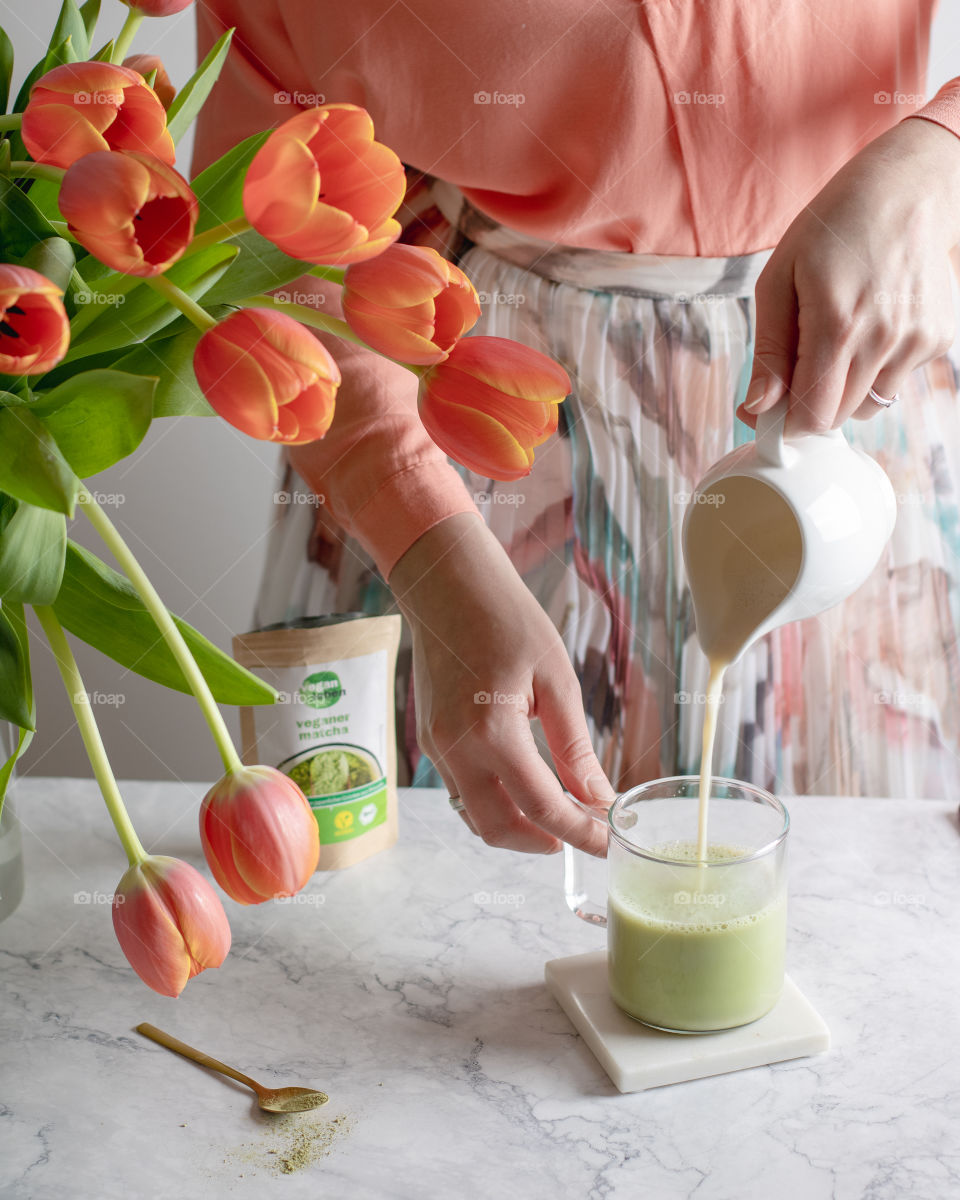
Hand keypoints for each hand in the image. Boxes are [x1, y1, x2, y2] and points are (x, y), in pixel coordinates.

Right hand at [389, 513, 613, 855]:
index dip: (580, 833)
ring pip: (475, 816)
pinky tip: (523, 789)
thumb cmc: (504, 618)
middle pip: (499, 828)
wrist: (447, 585)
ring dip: (516, 827)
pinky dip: (493, 804)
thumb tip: (598, 797)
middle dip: (543, 844)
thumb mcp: (555, 679)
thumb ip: (574, 746)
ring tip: (557, 815)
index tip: (608, 842)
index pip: (542, 807)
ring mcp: (436, 747)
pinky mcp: (430, 740)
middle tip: (582, 835)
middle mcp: (455, 749)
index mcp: (491, 732)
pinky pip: (461, 791)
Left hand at [740, 117, 959, 433]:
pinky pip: (896, 380)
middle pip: (838, 417)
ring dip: (843, 389)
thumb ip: (769, 351)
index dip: (783, 425)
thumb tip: (759, 407)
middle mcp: (884, 339)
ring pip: (869, 405)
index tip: (766, 412)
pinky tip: (871, 324)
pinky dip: (876, 368)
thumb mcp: (780, 279)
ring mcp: (917, 340)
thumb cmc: (833, 228)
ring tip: (836, 339)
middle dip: (808, 404)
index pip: (812, 417)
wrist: (908, 188)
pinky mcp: (938, 338)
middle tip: (795, 367)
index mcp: (838, 324)